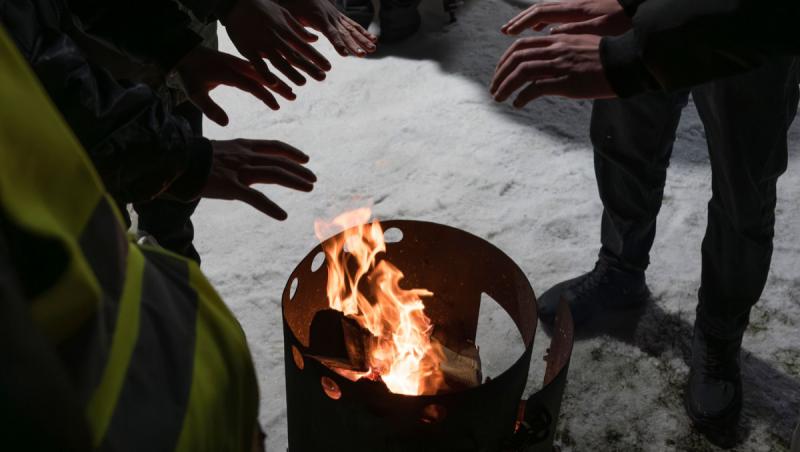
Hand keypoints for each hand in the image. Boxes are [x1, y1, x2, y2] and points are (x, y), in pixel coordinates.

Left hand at [176, 46, 295, 125]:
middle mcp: (235, 65)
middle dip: (278, 86)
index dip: (264, 95)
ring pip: (262, 72)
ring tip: (291, 91)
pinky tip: (280, 82)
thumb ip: (209, 108)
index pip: (249, 84)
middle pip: (261, 76)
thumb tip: (226, 123)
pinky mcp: (239, 62)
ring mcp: (238, 62)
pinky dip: (270, 75)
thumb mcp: (194, 93)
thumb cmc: (189, 74)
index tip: (276, 106)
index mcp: (226, 72)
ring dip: (277, 81)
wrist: (185, 52)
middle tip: (293, 96)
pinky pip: (258, 68)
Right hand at [202, 139, 316, 218]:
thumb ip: (233, 156)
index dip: (291, 152)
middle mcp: (244, 156)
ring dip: (294, 181)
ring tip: (309, 188)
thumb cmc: (192, 158)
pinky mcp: (230, 187)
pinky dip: (270, 207)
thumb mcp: (218, 150)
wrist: (175, 160)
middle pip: (279, 161)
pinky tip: (282, 216)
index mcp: (241, 146)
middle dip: (299, 170)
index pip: (272, 147)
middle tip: (313, 179)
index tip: (305, 158)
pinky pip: (255, 198)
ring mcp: (239, 171)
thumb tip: (240, 162)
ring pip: (274, 174)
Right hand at [221, 0, 331, 86]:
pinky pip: (257, 63)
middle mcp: (276, 39)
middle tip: (323, 78)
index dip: (317, 58)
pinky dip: (265, 73)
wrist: (237, 3)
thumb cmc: (263, 9)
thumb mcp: (284, 15)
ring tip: (303, 83)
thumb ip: (299, 29)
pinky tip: (273, 84)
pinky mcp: (247, 49)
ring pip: (278, 61)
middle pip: (295, 56)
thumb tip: (315, 39)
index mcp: (285, 31)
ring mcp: (262, 44)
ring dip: (291, 73)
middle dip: (309, 67)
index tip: (328, 67)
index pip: (304, 47)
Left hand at [282, 0, 376, 56]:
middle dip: (355, 44)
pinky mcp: (340, 17)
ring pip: (352, 29)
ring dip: (363, 39)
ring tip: (373, 49)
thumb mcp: (291, 15)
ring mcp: (337, 17)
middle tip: (364, 54)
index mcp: (319, 18)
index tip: (345, 54)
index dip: (338, 43)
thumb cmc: (293, 5)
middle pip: (345, 33)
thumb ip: (298, 28)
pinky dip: (364, 32)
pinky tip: (374, 39)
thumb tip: (310, 40)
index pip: (331, 33)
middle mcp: (331, 17)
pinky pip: (353, 25)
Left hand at [490, 34, 615, 106]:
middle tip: (494, 88)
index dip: (505, 60)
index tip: (499, 72)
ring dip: (506, 86)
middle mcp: (555, 50)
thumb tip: (549, 43)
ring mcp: (559, 65)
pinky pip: (536, 88)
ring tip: (499, 98)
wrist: (625, 63)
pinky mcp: (565, 82)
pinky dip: (522, 97)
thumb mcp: (580, 43)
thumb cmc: (605, 57)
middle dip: (500, 74)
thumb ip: (562, 42)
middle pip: (516, 58)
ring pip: (522, 73)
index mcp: (557, 40)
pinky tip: (518, 104)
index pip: (521, 46)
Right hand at [501, 0, 629, 35]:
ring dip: (531, 22)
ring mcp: (578, 8)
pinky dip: (546, 23)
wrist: (641, 9)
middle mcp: (573, 6)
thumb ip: (575, 31)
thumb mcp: (601, 30)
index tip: (509, 33)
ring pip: (547, 12)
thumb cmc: (625, 22)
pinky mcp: (584, 13)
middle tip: (505, 32)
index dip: (522, 22)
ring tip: (517, 33)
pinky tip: (544, 32)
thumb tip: (550, 34)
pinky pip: (557, 15)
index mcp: (575, 10)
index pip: (541, 13)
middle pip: (539, 10)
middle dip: (520, 20)